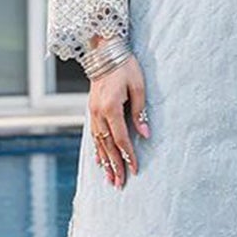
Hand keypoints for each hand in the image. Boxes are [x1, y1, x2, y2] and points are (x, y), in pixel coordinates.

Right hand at [88, 53, 147, 187]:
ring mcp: (92, 112)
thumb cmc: (125, 66)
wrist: (105, 51)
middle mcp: (98, 113)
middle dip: (115, 166)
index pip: (121, 138)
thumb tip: (145, 134)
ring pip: (98, 143)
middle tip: (119, 184)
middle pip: (108, 145)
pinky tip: (100, 161)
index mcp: (111, 107)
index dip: (128, 156)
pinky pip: (93, 135)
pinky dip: (97, 149)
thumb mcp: (138, 86)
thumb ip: (141, 112)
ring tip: (110, 178)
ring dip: (105, 162)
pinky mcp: (91, 110)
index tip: (135, 169)